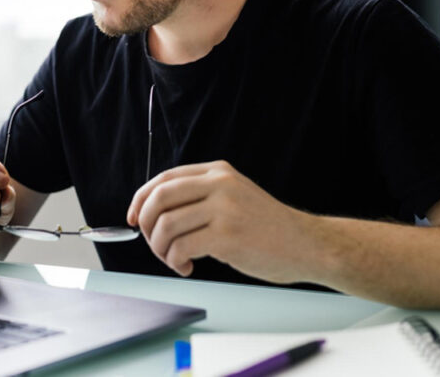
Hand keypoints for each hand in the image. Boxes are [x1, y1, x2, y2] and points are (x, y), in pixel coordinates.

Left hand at [126, 160, 316, 282]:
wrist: (306, 244)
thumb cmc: (268, 228)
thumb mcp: (234, 197)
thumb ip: (201, 196)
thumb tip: (155, 212)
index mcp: (217, 173)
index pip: (164, 179)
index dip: (140, 199)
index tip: (134, 218)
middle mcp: (219, 185)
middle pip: (158, 199)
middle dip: (146, 225)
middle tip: (154, 244)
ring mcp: (223, 209)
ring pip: (166, 226)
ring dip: (161, 249)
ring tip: (175, 260)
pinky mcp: (226, 235)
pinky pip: (181, 247)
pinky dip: (176, 262)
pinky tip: (188, 267)